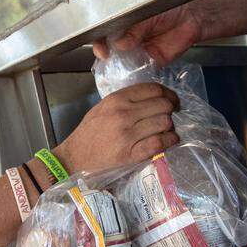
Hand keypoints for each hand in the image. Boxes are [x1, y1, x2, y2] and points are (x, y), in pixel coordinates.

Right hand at [55, 83, 179, 173]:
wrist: (74, 157)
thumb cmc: (89, 132)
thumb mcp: (103, 107)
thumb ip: (125, 100)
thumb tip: (152, 98)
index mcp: (117, 99)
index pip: (153, 89)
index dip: (168, 94)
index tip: (171, 100)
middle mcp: (124, 114)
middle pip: (162, 105)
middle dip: (171, 110)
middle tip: (171, 115)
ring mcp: (128, 134)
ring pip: (164, 122)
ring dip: (170, 126)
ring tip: (167, 130)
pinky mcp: (131, 154)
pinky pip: (159, 143)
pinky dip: (170, 140)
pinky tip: (170, 140)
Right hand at [92, 4, 203, 65]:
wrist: (190, 18)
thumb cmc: (169, 8)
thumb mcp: (148, 14)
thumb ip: (135, 29)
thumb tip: (121, 44)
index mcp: (123, 23)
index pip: (105, 33)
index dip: (100, 42)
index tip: (102, 49)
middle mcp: (127, 39)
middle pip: (110, 50)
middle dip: (106, 56)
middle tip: (107, 58)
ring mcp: (138, 51)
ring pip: (122, 62)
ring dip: (118, 68)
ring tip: (116, 69)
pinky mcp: (149, 63)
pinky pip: (138, 71)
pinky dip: (133, 75)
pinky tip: (130, 76)